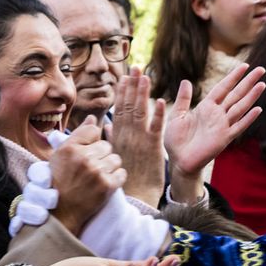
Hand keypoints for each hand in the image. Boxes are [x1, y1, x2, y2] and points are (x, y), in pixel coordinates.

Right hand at [49, 120, 124, 234]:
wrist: (61, 213)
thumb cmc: (60, 182)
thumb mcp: (61, 156)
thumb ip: (79, 135)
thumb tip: (93, 117)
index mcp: (69, 148)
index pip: (93, 130)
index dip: (91, 143)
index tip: (86, 154)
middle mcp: (82, 158)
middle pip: (106, 145)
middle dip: (101, 156)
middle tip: (90, 170)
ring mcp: (95, 172)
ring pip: (116, 159)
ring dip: (109, 168)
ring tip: (96, 178)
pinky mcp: (107, 186)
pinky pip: (122, 173)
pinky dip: (115, 180)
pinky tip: (103, 185)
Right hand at [106, 68, 166, 205]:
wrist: (134, 198)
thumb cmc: (124, 178)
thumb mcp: (112, 156)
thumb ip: (109, 139)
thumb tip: (104, 125)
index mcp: (117, 137)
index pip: (119, 109)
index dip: (122, 91)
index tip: (124, 77)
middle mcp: (127, 135)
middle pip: (128, 105)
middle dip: (132, 86)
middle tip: (135, 68)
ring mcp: (139, 141)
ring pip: (141, 112)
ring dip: (143, 93)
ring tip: (145, 76)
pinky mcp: (153, 148)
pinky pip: (156, 128)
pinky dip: (159, 114)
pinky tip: (161, 100)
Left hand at [163, 66, 265, 201]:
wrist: (178, 161)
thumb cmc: (176, 140)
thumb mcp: (176, 116)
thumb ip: (183, 99)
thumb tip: (186, 80)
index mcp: (206, 107)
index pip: (223, 88)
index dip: (233, 77)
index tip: (244, 66)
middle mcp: (217, 114)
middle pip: (236, 94)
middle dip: (248, 82)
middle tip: (261, 69)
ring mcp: (222, 126)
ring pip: (240, 107)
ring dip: (251, 96)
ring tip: (262, 84)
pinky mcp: (224, 138)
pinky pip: (238, 126)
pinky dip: (248, 118)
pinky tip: (258, 109)